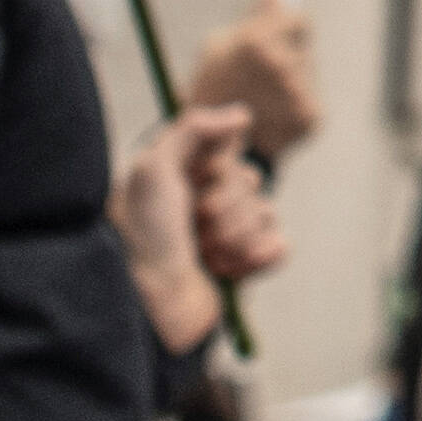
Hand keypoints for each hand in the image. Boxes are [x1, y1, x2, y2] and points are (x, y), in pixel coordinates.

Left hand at [112, 111, 275, 348]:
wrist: (147, 306)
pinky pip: (279, 246)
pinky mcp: (242, 267)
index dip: (219, 167)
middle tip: (194, 225)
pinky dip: (262, 255)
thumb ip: (193, 129)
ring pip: (266, 213)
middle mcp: (205, 202)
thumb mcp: (153, 170)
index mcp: (184, 177)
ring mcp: (225, 236)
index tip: (193, 180)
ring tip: (205, 255)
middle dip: (226, 206)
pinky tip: (232, 267)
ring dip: (237, 235)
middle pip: (251, 181)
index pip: (229, 151)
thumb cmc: (141, 236)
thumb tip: (242, 114)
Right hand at [178, 0, 321, 165]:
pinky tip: (274, 113)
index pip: (299, 19)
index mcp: (257, 43)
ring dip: (293, 75)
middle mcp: (283, 65)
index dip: (288, 25)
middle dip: (289, 49)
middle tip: (264, 70)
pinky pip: (311, 96)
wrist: (215, 153)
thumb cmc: (213, 91)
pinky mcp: (311, 118)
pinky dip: (296, 101)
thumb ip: (255, 16)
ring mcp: (299, 93)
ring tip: (264, 95)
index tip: (277, 34)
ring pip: (307, 69)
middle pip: (303, 43)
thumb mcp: (218, 48)